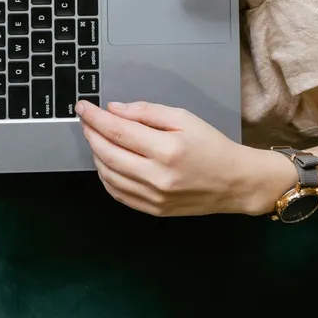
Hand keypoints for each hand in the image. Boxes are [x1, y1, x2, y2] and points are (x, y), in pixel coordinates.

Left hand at [76, 100, 294, 216]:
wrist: (235, 182)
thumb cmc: (212, 146)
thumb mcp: (185, 118)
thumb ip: (147, 112)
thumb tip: (114, 110)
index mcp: (167, 149)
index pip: (118, 131)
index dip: (95, 118)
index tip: (82, 107)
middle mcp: (157, 176)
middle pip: (107, 153)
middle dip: (91, 134)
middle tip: (86, 120)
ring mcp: (154, 197)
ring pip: (108, 175)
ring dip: (96, 155)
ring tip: (97, 139)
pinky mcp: (153, 210)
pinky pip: (118, 194)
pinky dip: (106, 177)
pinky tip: (107, 163)